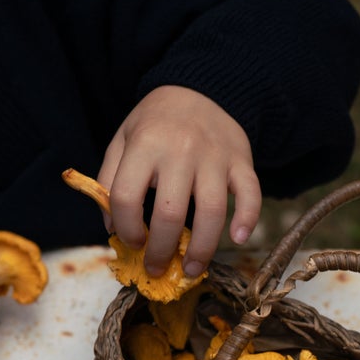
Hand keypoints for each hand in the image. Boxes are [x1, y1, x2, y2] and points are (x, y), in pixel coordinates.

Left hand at [98, 85, 259, 278]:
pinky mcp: (242, 161)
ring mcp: (216, 157)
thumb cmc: (156, 122)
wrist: (200, 89)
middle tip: (158, 268)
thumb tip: (111, 227)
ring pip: (212, 212)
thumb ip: (109, 179)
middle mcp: (181, 151)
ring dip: (202, 249)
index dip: (125, 228)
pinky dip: (247, 220)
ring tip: (192, 270)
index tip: (132, 241)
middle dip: (161, 251)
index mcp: (145, 145)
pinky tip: (237, 239)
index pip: (126, 197)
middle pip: (170, 214)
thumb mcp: (123, 139)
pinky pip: (251, 194)